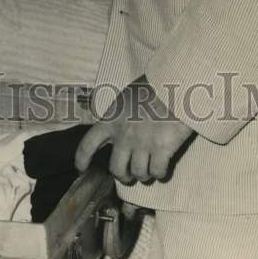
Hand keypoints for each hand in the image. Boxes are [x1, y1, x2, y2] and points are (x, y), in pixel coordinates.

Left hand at [74, 75, 193, 183]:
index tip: (81, 168)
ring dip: (144, 175)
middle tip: (129, 174)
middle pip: (116, 169)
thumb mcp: (127, 96)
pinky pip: (157, 172)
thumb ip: (119, 115)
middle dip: (123, 175)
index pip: (88, 144)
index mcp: (111, 119)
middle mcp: (123, 135)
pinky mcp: (162, 149)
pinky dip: (160, 173)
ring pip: (139, 174)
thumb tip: (117, 128)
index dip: (82, 159)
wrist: (175, 83)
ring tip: (149, 169)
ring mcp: (142, 144)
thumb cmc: (152, 85)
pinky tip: (163, 168)